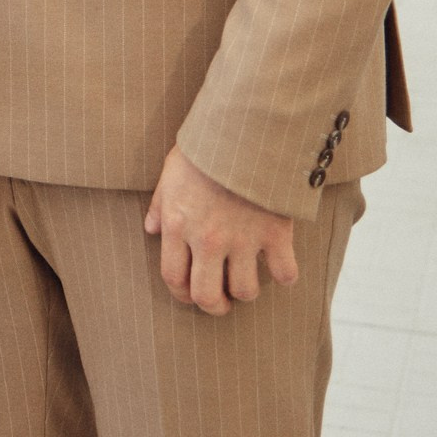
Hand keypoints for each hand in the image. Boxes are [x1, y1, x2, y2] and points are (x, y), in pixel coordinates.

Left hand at [142, 147, 299, 315]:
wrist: (244, 130)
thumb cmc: (204, 150)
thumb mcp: (170, 173)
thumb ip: (160, 206)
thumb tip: (152, 229)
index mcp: (179, 225)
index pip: (173, 278)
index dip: (181, 294)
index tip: (191, 294)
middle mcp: (208, 239)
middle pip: (206, 296)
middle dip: (213, 306)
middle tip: (220, 302)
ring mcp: (243, 239)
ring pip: (245, 291)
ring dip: (245, 291)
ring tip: (247, 279)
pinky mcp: (275, 233)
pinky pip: (284, 273)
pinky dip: (284, 275)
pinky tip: (279, 265)